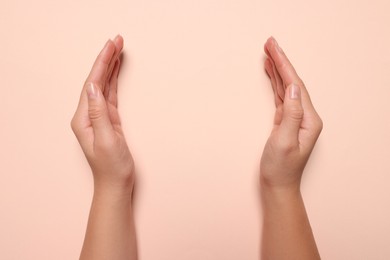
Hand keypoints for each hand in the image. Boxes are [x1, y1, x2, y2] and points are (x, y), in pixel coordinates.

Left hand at [71, 35, 134, 192]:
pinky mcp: (108, 119)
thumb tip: (93, 87)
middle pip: (96, 80)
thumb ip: (99, 113)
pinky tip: (116, 71)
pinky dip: (113, 80)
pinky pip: (110, 94)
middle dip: (106, 59)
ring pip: (103, 85)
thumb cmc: (112, 167)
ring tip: (117, 49)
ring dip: (110, 67)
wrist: (115, 184)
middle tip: (117, 40)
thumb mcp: (107, 140)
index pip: (92, 84)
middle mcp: (88, 114)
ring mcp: (98, 116)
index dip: (101, 63)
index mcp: (84, 118)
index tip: (111, 46)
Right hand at [260, 37, 322, 190]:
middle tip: (269, 43)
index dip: (285, 65)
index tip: (273, 48)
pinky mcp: (286, 121)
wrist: (278, 186)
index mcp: (308, 119)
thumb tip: (294, 87)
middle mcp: (305, 116)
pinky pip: (281, 97)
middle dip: (281, 62)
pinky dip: (275, 83)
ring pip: (287, 88)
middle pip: (293, 82)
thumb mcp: (284, 142)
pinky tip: (271, 74)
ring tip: (268, 53)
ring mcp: (296, 118)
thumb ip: (291, 114)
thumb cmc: (281, 168)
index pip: (297, 85)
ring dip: (278, 70)